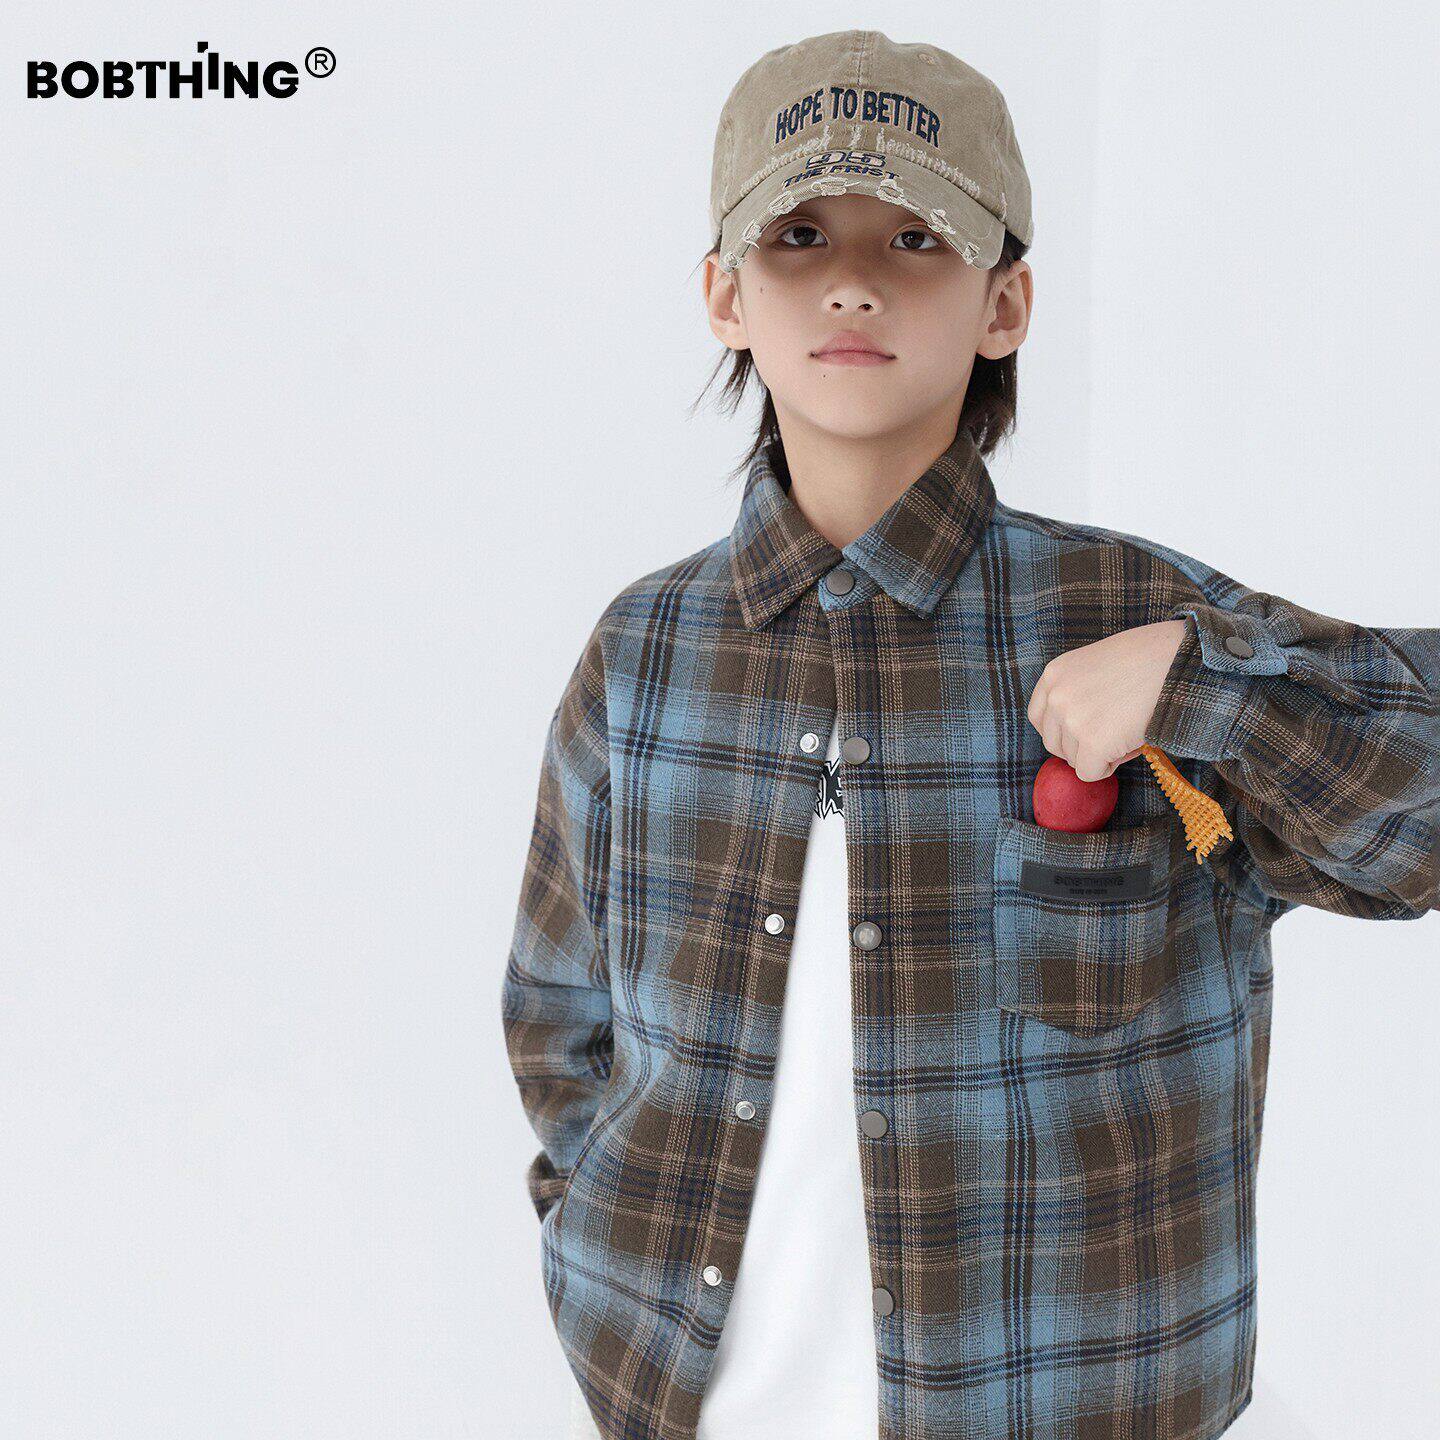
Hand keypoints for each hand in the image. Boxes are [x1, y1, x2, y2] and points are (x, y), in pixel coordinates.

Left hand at [1025, 620, 1187, 781]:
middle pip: (1054, 743)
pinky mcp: (1093, 742)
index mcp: (1055, 674)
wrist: (1180, 659)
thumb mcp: (1097, 666)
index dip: (1062, 730)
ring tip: (1127, 730)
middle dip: (1081, 746)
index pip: (1039, 717)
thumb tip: (1073, 736)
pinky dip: (1108, 767)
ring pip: (1073, 760)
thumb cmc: (1149, 660)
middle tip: (1114, 731)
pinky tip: (1129, 744)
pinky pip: (1090, 773)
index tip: (1083, 731)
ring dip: (1098, 754)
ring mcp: (1072, 720)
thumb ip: (1077, 693)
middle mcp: (1056, 696)